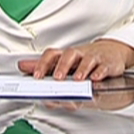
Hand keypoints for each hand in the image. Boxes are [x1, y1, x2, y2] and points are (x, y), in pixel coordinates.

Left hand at [17, 39, 133, 81]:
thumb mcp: (64, 62)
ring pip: (87, 60)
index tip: (36, 76)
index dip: (43, 64)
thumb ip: (44, 66)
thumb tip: (22, 66)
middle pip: (69, 55)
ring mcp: (94, 58)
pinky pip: (104, 66)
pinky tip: (96, 79)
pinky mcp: (108, 63)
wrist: (111, 53)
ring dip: (82, 70)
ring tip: (78, 80)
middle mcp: (79, 54)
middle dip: (62, 67)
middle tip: (57, 79)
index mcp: (66, 55)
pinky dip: (100, 72)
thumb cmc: (84, 59)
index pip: (52, 55)